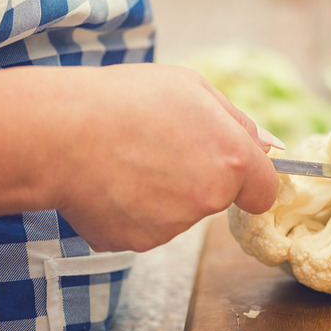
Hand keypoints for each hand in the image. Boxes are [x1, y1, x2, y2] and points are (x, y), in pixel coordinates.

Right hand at [55, 64, 280, 251]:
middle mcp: (209, 199)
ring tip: (126, 159)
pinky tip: (109, 182)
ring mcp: (173, 226)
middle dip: (198, 177)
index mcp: (232, 159)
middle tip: (157, 146)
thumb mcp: (193, 88)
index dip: (249, 179)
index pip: (264, 190)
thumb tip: (272, 147)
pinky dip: (131, 209)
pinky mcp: (138, 242)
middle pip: (217, 197)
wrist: (58, 133)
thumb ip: (239, 122)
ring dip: (162, 192)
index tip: (231, 171)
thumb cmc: (125, 100)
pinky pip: (145, 226)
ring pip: (179, 212)